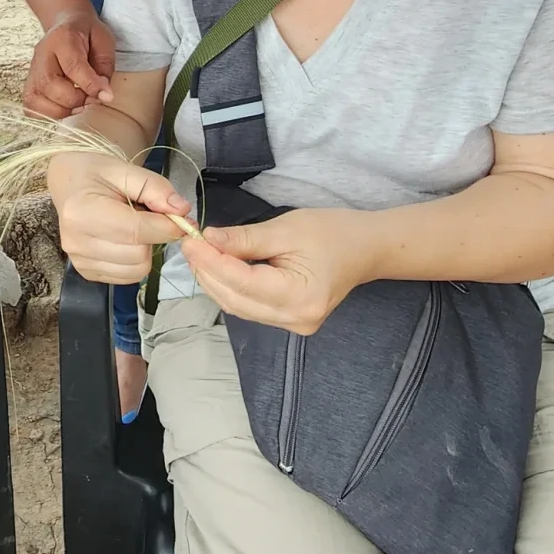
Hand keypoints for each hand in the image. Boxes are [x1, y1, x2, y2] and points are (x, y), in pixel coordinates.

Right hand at [24, 8, 116, 118]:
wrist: (66, 24)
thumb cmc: (87, 34)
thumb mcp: (104, 41)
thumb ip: (104, 66)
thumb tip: (102, 94)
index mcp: (63, 38)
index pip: (73, 66)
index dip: (90, 85)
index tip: (106, 96)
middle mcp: (42, 54)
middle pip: (50, 85)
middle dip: (75, 99)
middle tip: (91, 97)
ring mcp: (32, 70)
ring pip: (37, 99)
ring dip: (62, 109)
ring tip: (79, 101)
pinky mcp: (28, 84)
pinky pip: (31, 107)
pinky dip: (49, 113)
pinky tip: (64, 105)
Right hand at [49, 151, 190, 283]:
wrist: (69, 183)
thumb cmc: (96, 173)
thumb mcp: (126, 169)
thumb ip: (156, 188)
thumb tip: (182, 211)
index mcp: (82, 211)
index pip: (136, 231)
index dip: (167, 227)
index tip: (181, 217)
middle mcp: (76, 241)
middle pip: (139, 254)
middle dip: (154, 236)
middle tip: (148, 215)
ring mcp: (80, 261)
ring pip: (137, 269)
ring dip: (146, 249)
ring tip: (133, 226)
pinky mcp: (86, 273)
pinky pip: (128, 276)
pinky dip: (135, 261)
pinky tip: (125, 240)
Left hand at [181, 208, 374, 333]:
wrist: (365, 248)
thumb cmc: (333, 232)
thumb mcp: (287, 228)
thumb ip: (245, 239)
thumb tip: (207, 240)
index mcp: (300, 296)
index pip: (242, 283)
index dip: (210, 262)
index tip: (189, 240)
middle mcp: (296, 319)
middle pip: (236, 300)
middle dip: (207, 272)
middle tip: (188, 244)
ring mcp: (293, 325)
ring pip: (239, 307)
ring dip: (214, 281)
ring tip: (198, 253)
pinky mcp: (289, 320)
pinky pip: (250, 308)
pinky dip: (230, 288)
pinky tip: (218, 267)